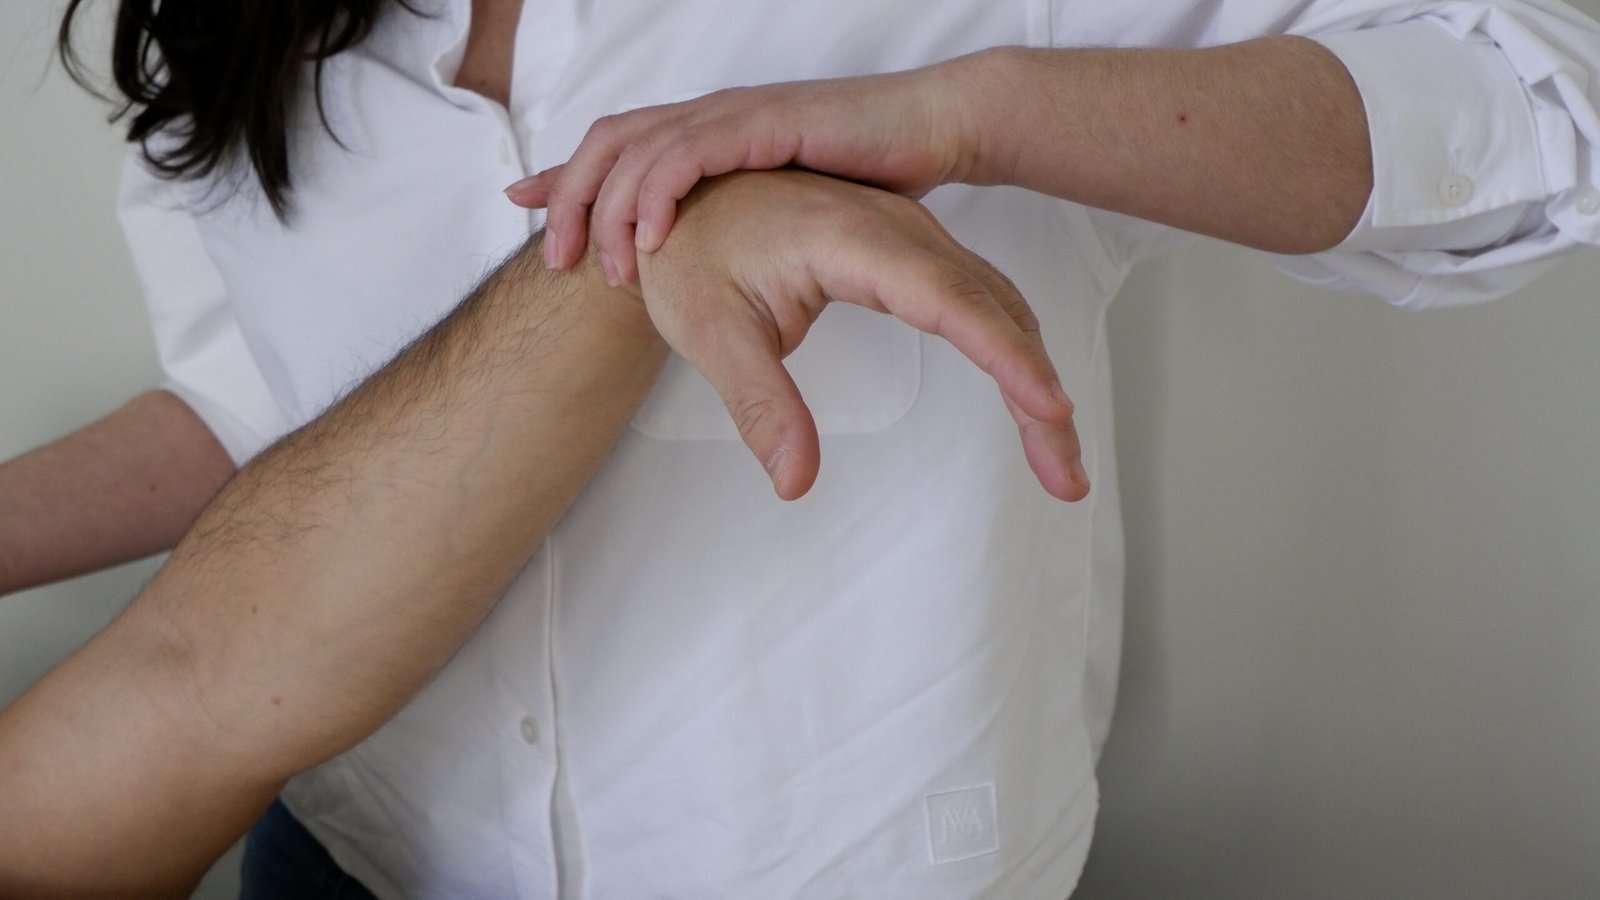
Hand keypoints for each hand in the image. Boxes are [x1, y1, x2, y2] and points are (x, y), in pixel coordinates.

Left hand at [507, 59, 987, 283]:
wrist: (932, 131)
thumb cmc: (869, 176)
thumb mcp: (786, 212)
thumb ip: (743, 234)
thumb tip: (717, 280)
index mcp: (710, 135)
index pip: (619, 146)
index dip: (566, 174)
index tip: (523, 205)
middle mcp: (711, 117)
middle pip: (611, 142)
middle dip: (569, 198)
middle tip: (554, 260)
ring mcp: (735, 115)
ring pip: (640, 147)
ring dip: (610, 209)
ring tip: (602, 267)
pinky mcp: (765, 122)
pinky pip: (692, 153)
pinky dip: (658, 193)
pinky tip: (650, 237)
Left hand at [620, 169, 1087, 501]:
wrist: (682, 200)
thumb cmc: (691, 257)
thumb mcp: (709, 332)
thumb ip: (758, 405)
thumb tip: (794, 484)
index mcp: (848, 236)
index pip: (949, 299)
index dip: (1004, 356)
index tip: (1050, 409)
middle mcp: (894, 226)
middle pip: (992, 306)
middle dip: (1038, 390)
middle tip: (1067, 478)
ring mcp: (909, 234)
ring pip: (997, 302)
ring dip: (1034, 376)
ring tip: (1058, 459)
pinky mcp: (910, 250)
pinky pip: (980, 296)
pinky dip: (1011, 348)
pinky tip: (1026, 399)